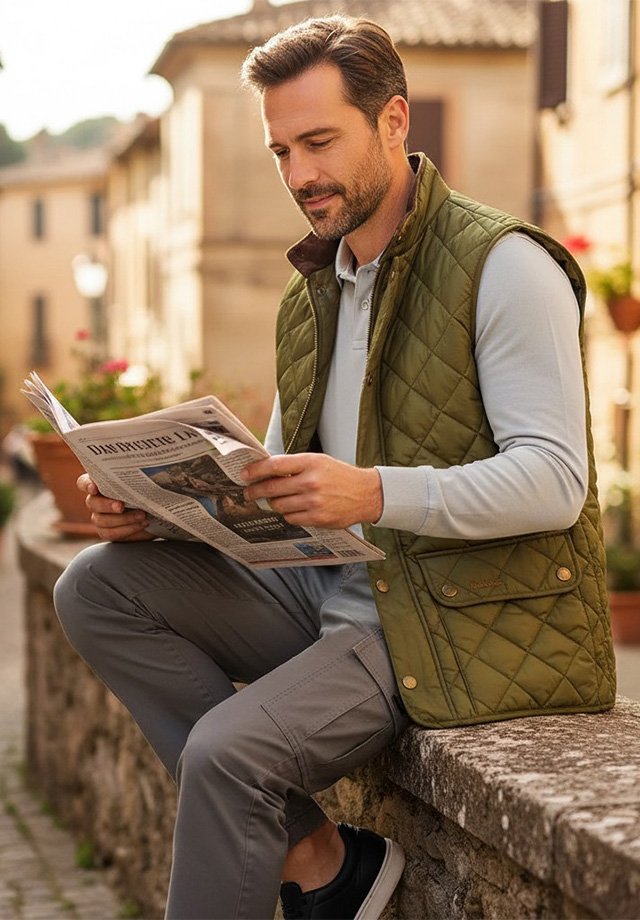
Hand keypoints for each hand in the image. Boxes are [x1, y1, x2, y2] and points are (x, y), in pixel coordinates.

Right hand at [78, 474, 154, 542]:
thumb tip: (143, 463)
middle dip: (106, 505)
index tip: (94, 488)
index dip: (86, 485)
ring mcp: (100, 517)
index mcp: (99, 484)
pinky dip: (127, 529)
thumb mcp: (143, 481)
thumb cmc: (145, 491)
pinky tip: (141, 523)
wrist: (155, 510)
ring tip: (141, 515)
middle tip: (121, 506)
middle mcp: (96, 501)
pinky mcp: (108, 531)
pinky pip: (111, 533)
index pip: (84, 482)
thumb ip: (136, 475)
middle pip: (92, 503)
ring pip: (102, 520)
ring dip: (123, 519)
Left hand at [241, 453, 382, 529]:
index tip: (244, 474)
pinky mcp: (318, 518)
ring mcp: (314, 501)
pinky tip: (291, 508)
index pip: (275, 465)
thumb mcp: (319, 461)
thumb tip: (267, 471)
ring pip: (279, 505)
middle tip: (249, 492)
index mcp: (310, 462)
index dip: (255, 470)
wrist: (366, 494)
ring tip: (273, 500)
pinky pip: (291, 517)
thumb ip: (295, 465)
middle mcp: (311, 482)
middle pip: (272, 488)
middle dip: (256, 491)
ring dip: (273, 503)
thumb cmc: (340, 476)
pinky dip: (287, 513)